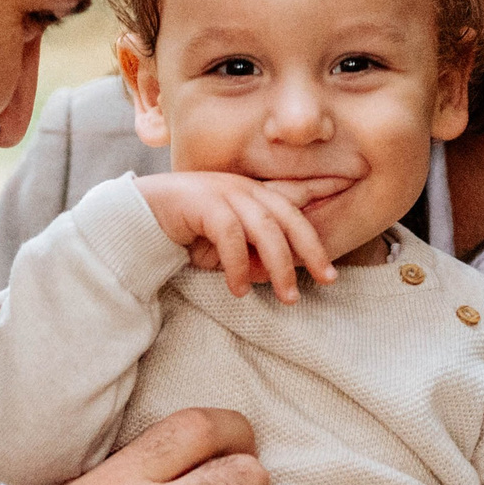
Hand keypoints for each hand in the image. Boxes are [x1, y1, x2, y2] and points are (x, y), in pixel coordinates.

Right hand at [134, 172, 336, 302]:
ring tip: (287, 297)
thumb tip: (276, 275)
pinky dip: (237, 266)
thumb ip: (251, 250)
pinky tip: (237, 290)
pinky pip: (231, 237)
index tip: (345, 219)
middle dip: (312, 250)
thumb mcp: (226, 240)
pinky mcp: (204, 203)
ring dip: (280, 267)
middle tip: (327, 279)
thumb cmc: (184, 228)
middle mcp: (243, 187)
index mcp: (252, 191)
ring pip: (266, 230)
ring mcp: (224, 192)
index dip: (322, 204)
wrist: (138, 214)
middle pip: (289, 218)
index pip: (296, 198)